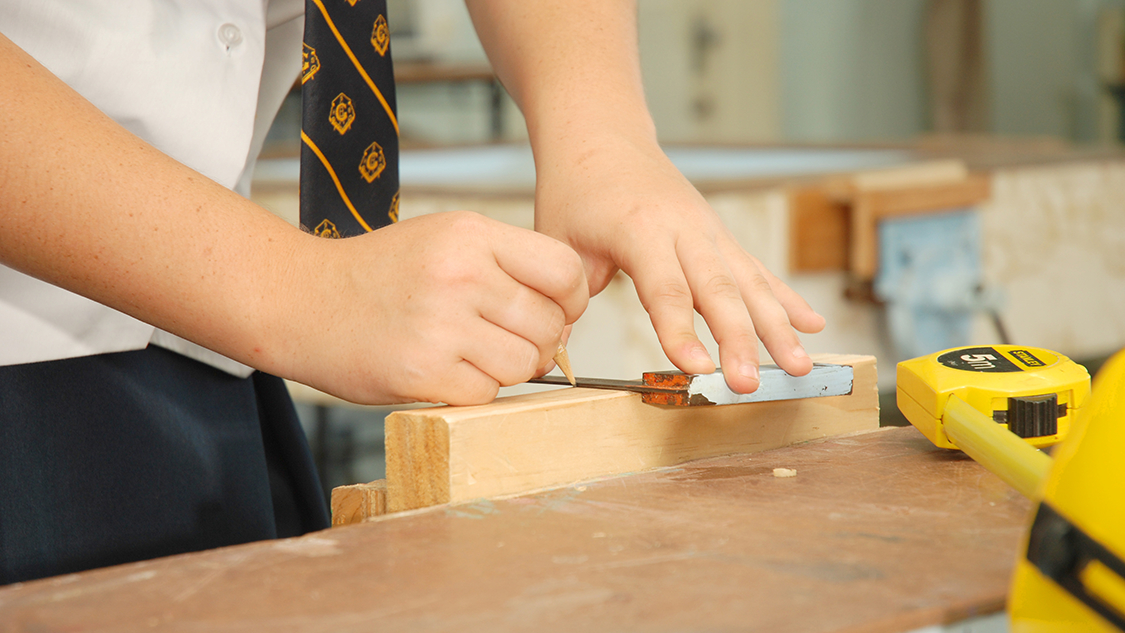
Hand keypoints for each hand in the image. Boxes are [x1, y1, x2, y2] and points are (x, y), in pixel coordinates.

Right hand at [278, 211, 587, 404]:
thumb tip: (567, 319)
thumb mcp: (446, 239)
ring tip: (475, 355)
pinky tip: (448, 371)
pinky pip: (487, 394)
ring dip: (510, 370)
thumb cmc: (383, 273)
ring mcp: (440, 325)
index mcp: (471, 234)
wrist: (303, 299)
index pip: (565, 270)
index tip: (554, 310)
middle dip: (541, 341)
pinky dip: (476, 391)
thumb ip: (508, 266)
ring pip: (525, 364)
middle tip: (505, 339)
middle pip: (550, 324)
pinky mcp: (421, 372)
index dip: (571, 299)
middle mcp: (460, 274)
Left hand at [533, 135, 824, 393]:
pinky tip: (812, 326)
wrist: (602, 136)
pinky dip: (786, 300)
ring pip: (748, 281)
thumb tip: (560, 348)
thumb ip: (567, 295)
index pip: (666, 288)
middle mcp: (683, 227)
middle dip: (739, 340)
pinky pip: (758, 270)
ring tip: (799, 366)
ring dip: (776, 327)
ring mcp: (707, 230)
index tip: (698, 370)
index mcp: (639, 228)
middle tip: (750, 383)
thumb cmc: (575, 190)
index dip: (681, 332)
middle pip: (718, 289)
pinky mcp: (719, 235)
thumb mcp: (557, 239)